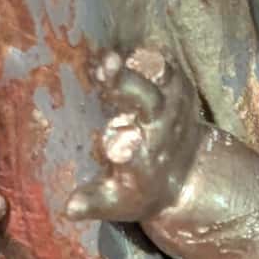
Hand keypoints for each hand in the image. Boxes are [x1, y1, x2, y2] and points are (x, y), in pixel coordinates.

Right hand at [66, 47, 201, 224]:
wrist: (190, 171)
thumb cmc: (143, 188)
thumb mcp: (121, 203)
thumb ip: (95, 202)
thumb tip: (69, 209)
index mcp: (146, 160)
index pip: (135, 154)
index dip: (124, 147)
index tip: (113, 143)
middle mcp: (163, 127)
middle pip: (148, 100)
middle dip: (128, 84)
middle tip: (105, 65)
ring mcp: (175, 102)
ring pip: (159, 75)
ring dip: (135, 62)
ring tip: (107, 54)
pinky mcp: (179, 82)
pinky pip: (160, 61)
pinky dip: (138, 53)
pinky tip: (111, 49)